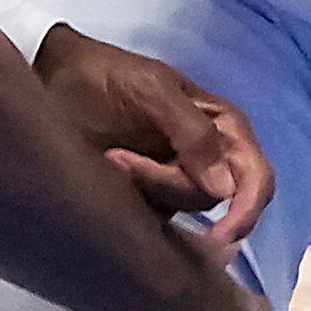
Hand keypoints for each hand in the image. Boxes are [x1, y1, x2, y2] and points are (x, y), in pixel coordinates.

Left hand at [35, 25, 273, 247]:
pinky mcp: (148, 199)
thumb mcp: (151, 91)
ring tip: (110, 157)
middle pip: (222, 200)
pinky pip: (158, 220)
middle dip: (176, 189)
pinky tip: (111, 177)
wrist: (53, 82)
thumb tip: (224, 188)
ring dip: (148, 187)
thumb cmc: (107, 76)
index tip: (221, 234)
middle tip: (126, 168)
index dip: (247, 207)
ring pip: (186, 209)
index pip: (256, 174)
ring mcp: (178, 180)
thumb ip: (193, 132)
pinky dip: (139, 204)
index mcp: (222, 124)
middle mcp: (209, 156)